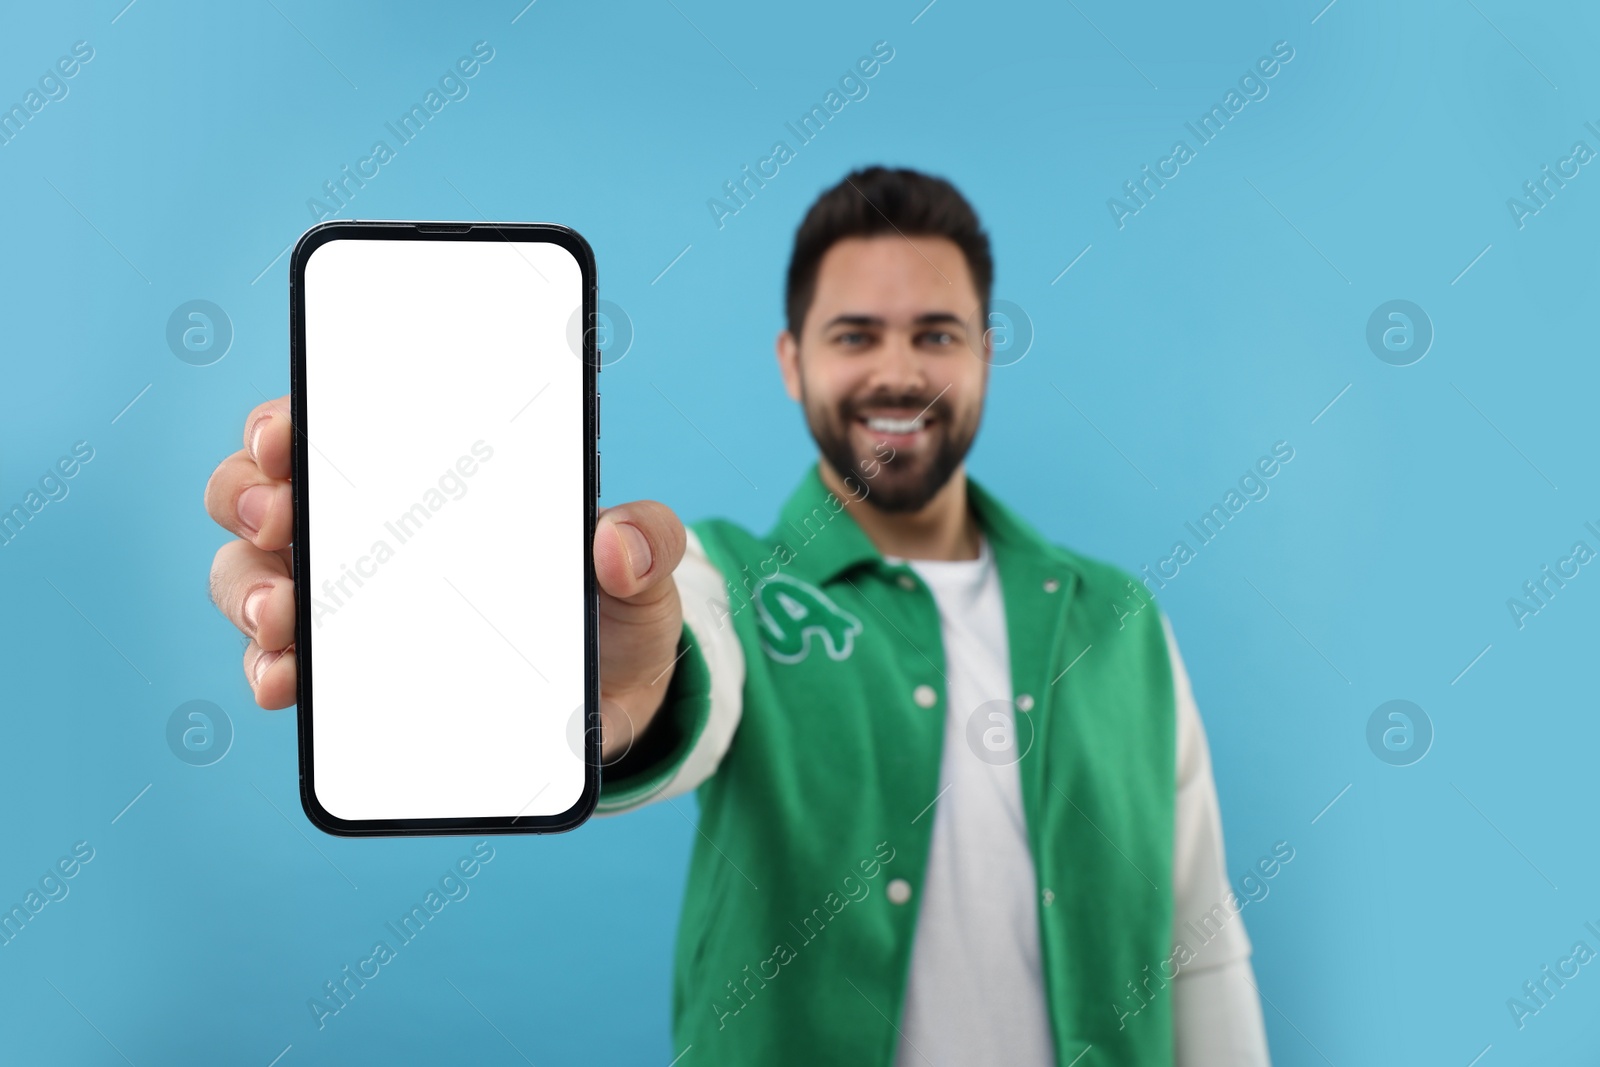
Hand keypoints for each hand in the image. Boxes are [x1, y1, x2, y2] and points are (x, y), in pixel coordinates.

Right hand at [204, 395, 688, 761]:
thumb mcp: (644, 570)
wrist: (612, 700)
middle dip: (250, 495)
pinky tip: (283, 681)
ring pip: (250, 575)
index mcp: (426, 478)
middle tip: (278, 518)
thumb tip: (617, 542)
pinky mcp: (344, 675)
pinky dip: (269, 668)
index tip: (285, 433)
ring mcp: (346, 602)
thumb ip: (649, 542)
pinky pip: (279, 664)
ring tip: (280, 616)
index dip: (287, 420)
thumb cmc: (613, 609)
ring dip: (249, 589)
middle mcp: (365, 529)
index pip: (329, 426)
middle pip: (260, 491)